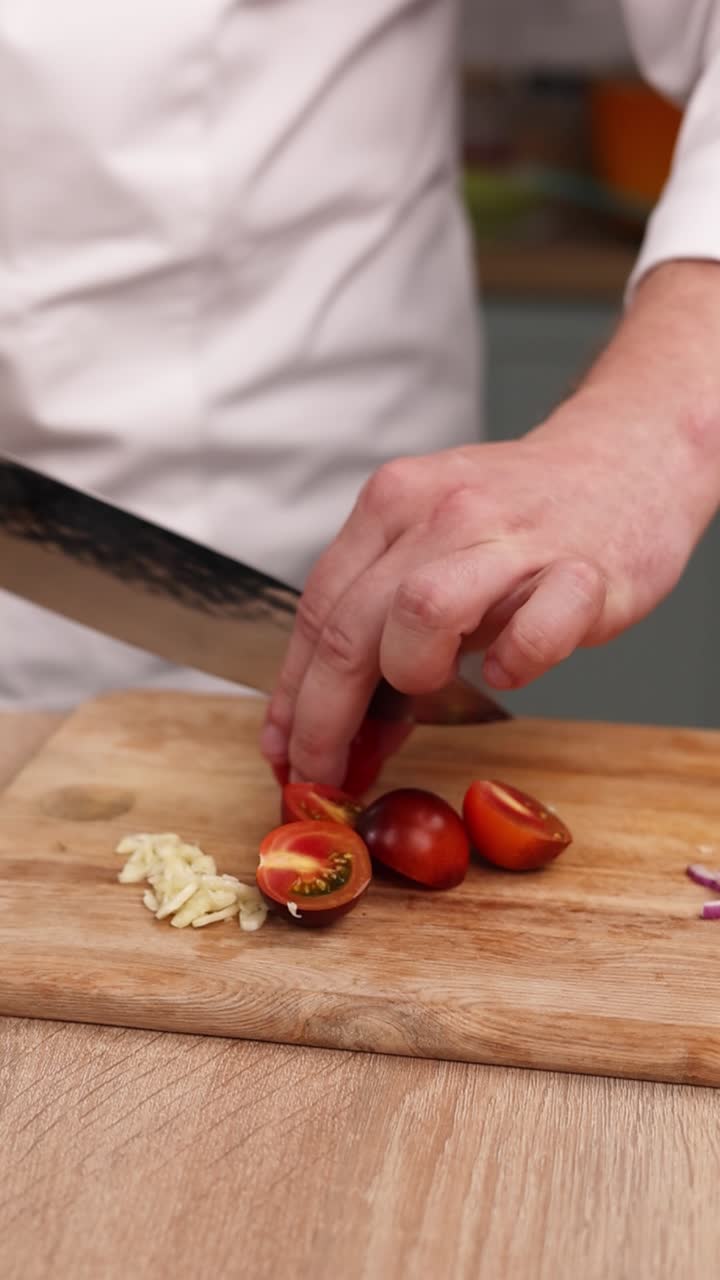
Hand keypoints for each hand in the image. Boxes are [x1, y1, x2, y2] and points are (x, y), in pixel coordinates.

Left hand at [261, 262, 719, 785]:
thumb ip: (384, 627)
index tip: (286, 755)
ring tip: (437, 684)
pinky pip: (536, 631)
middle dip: (325, 719)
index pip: (318, 611)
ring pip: (421, 613)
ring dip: (414, 674)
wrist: (626, 460)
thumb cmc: (523, 518)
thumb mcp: (435, 550)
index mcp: (392, 504)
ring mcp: (514, 537)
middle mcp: (441, 511)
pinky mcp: (584, 569)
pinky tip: (510, 670)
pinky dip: (516, 663)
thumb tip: (341, 732)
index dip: (293, 696)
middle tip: (326, 775)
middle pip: (352, 627)